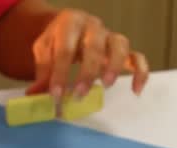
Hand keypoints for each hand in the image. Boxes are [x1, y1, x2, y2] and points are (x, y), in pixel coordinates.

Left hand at [27, 10, 149, 103]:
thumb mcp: (44, 50)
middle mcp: (93, 26)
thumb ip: (43, 71)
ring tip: (106, 85)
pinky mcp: (122, 49)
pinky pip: (137, 57)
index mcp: (70, 23)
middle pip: (94, 45)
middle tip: (79, 94)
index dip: (60, 73)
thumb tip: (35, 96)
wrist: (68, 27)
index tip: (56, 95)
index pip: (65, 49)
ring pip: (120, 45)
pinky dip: (140, 72)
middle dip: (87, 71)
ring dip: (114, 66)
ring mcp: (110, 37)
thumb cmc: (57, 40)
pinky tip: (135, 90)